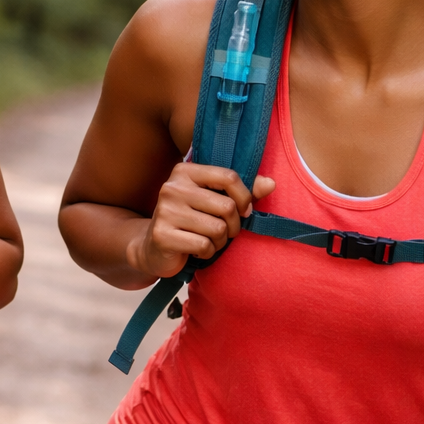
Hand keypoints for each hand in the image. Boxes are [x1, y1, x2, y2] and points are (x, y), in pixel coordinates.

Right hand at [127, 163, 275, 278]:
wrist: (152, 247)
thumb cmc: (190, 221)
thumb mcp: (213, 201)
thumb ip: (241, 192)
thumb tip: (270, 184)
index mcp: (185, 171)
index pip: (229, 177)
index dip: (244, 197)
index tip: (243, 210)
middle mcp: (173, 187)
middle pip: (227, 207)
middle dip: (233, 225)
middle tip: (224, 232)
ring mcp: (165, 211)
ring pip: (218, 229)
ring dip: (220, 241)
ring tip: (208, 240)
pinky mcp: (162, 235)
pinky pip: (204, 245)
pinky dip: (207, 252)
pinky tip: (196, 249)